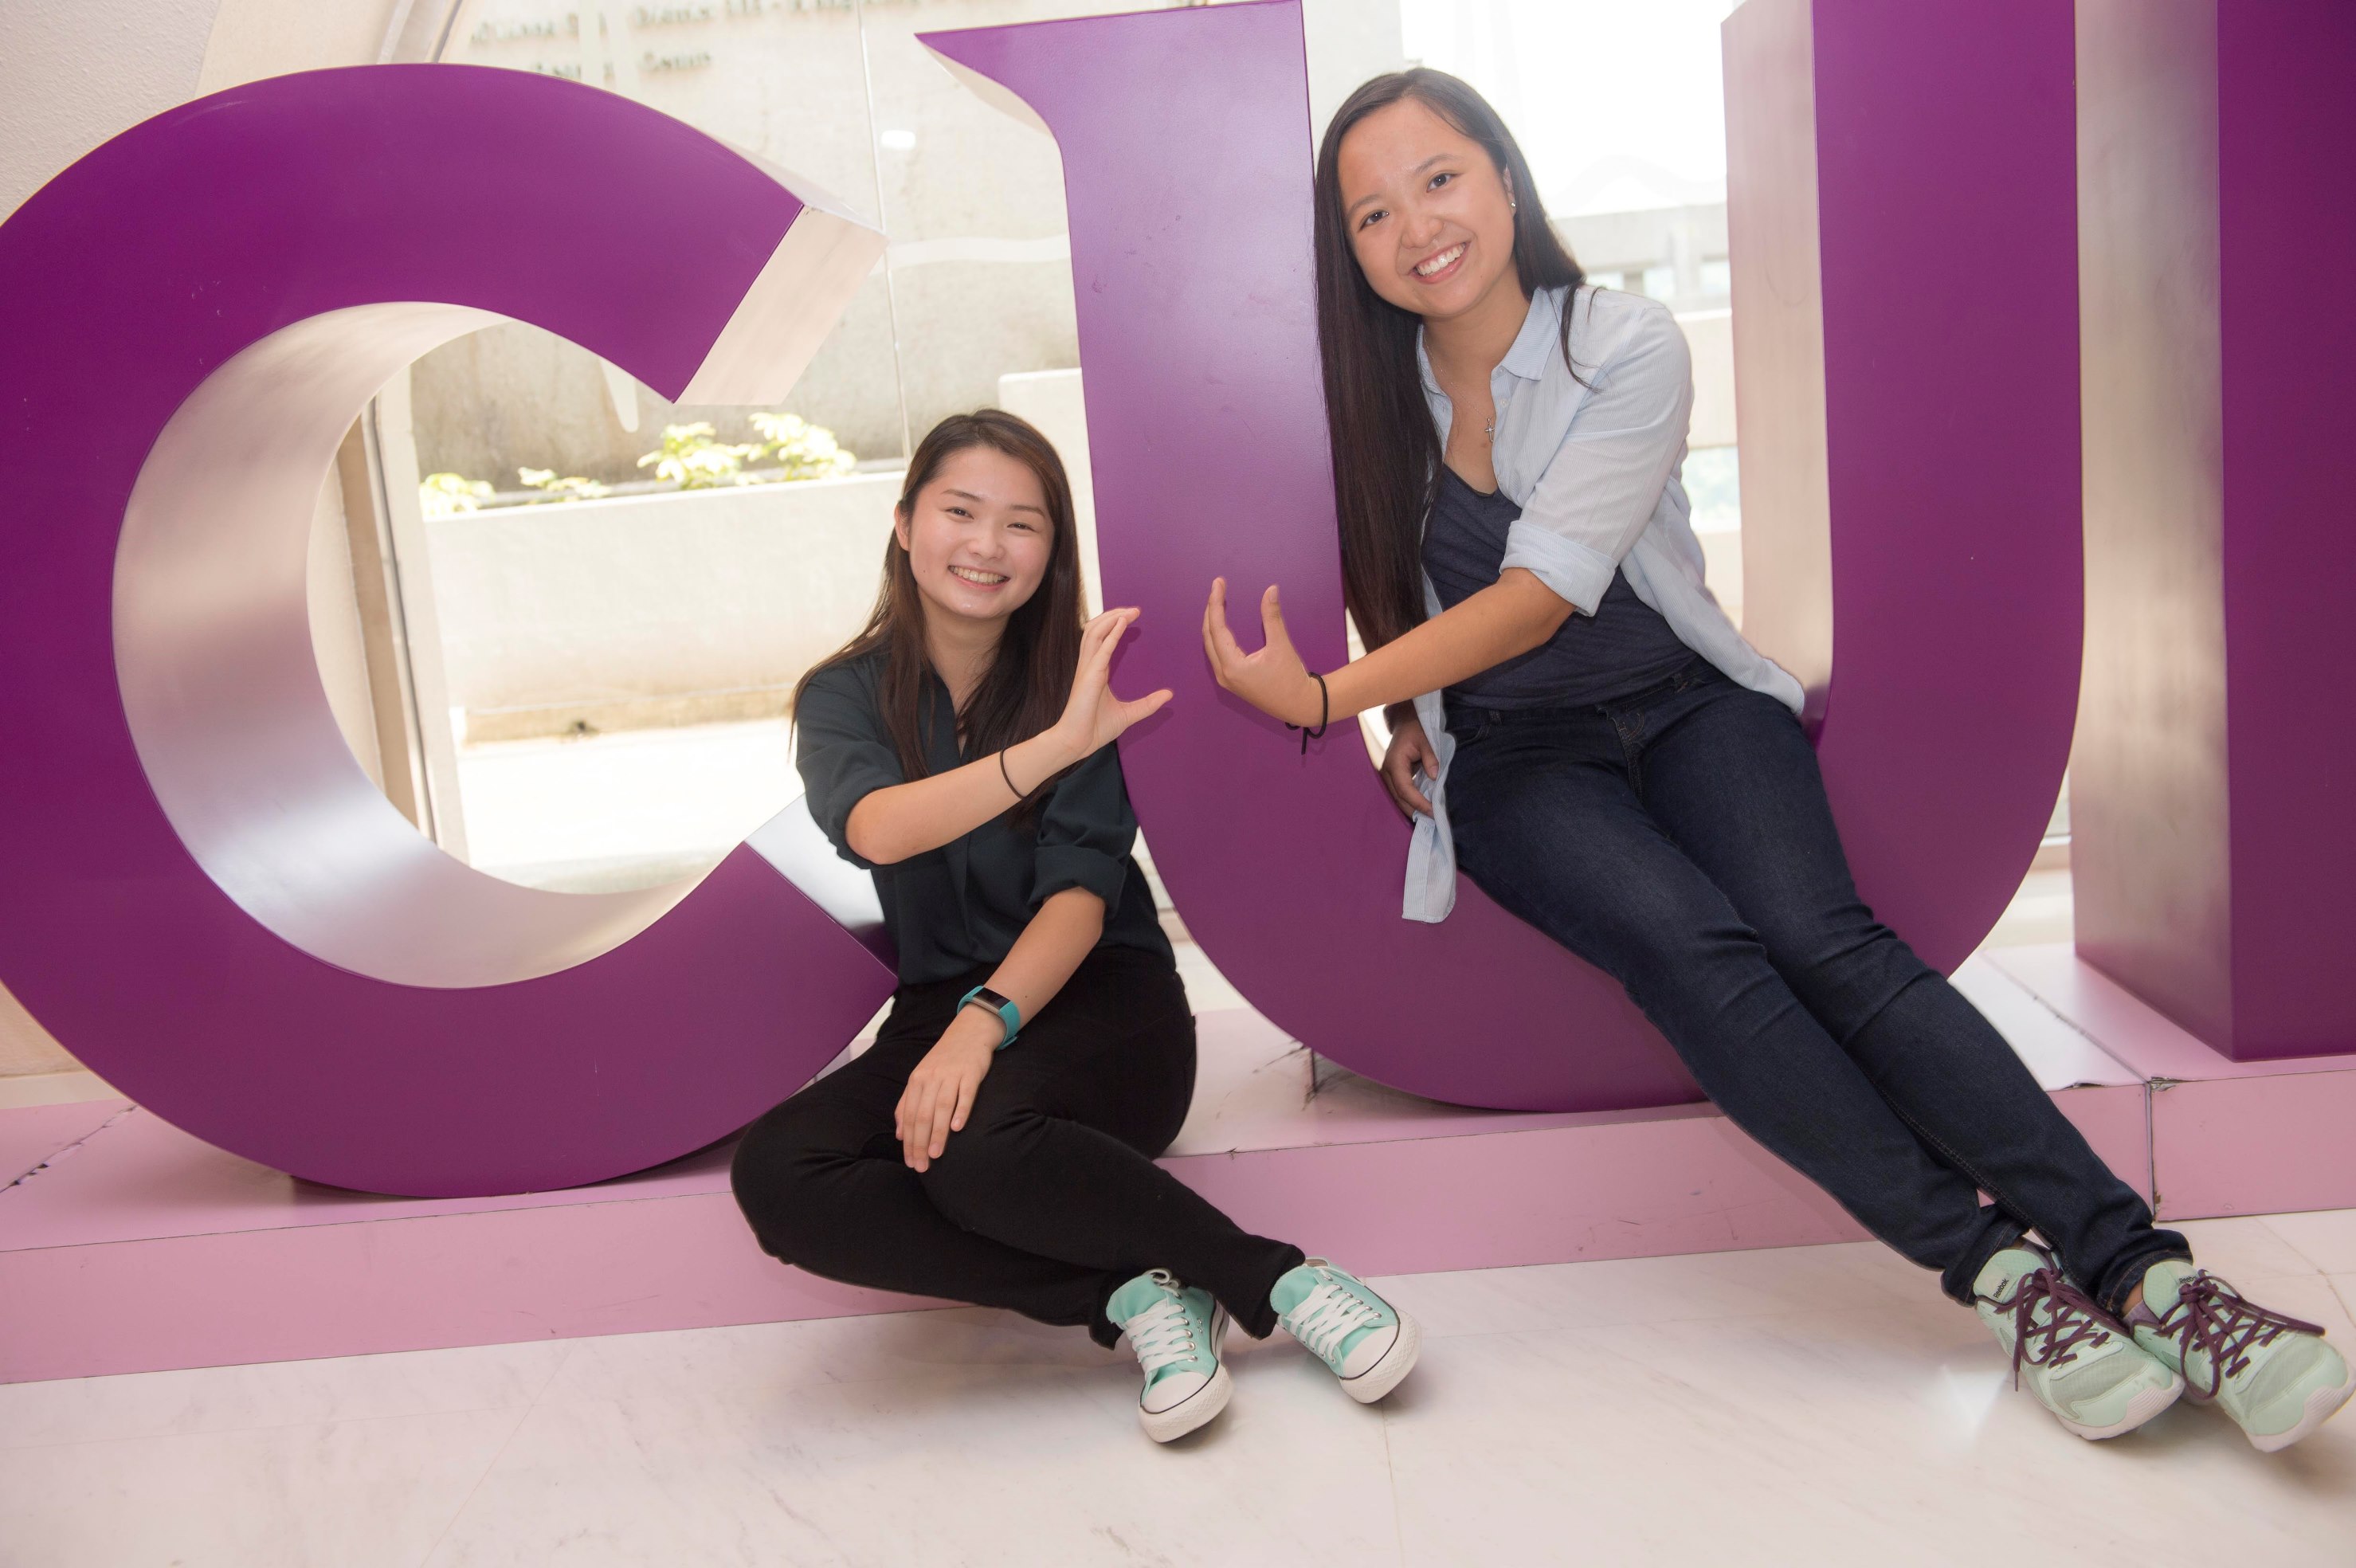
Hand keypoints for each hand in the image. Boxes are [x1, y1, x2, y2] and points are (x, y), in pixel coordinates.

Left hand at [895, 1008, 999, 1171]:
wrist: (969, 1032)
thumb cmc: (944, 1060)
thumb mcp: (921, 1077)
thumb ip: (908, 1104)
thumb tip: (899, 1133)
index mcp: (916, 1081)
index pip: (909, 1117)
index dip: (909, 1142)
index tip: (911, 1162)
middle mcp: (930, 1078)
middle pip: (922, 1115)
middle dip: (920, 1143)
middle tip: (922, 1166)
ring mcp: (951, 1075)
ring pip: (941, 1107)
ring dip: (938, 1133)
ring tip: (937, 1155)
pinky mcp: (971, 1073)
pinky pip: (965, 1094)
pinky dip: (960, 1111)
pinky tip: (957, 1128)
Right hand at [1048, 607, 1174, 762]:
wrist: (1077, 742)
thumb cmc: (1095, 728)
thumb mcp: (1129, 714)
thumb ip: (1147, 704)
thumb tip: (1168, 695)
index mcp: (1096, 670)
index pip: (1102, 637)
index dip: (1115, 623)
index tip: (1132, 615)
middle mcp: (1090, 664)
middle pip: (1096, 628)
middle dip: (1114, 614)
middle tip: (1135, 609)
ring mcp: (1087, 668)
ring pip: (1095, 632)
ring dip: (1112, 617)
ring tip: (1129, 611)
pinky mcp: (1089, 675)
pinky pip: (1101, 649)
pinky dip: (1112, 633)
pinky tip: (1122, 623)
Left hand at [1201, 578, 1322, 725]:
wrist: (1301, 705)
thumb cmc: (1291, 678)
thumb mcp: (1281, 646)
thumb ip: (1272, 617)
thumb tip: (1271, 590)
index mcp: (1232, 666)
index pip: (1216, 628)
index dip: (1215, 603)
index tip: (1218, 583)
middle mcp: (1223, 673)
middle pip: (1208, 636)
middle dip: (1211, 610)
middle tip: (1218, 587)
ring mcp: (1226, 679)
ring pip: (1211, 645)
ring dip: (1213, 623)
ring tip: (1218, 601)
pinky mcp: (1233, 681)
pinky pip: (1217, 653)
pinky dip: (1218, 636)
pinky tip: (1222, 624)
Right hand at [1380, 713, 1437, 818]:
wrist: (1406, 722)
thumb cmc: (1416, 728)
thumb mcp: (1426, 739)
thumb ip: (1431, 757)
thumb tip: (1435, 777)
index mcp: (1395, 762)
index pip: (1404, 789)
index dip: (1418, 802)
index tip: (1432, 811)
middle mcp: (1388, 771)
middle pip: (1399, 798)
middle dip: (1415, 811)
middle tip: (1433, 820)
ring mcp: (1389, 775)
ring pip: (1398, 798)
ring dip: (1412, 809)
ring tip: (1429, 818)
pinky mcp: (1394, 777)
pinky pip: (1401, 793)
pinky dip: (1411, 802)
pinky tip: (1423, 808)